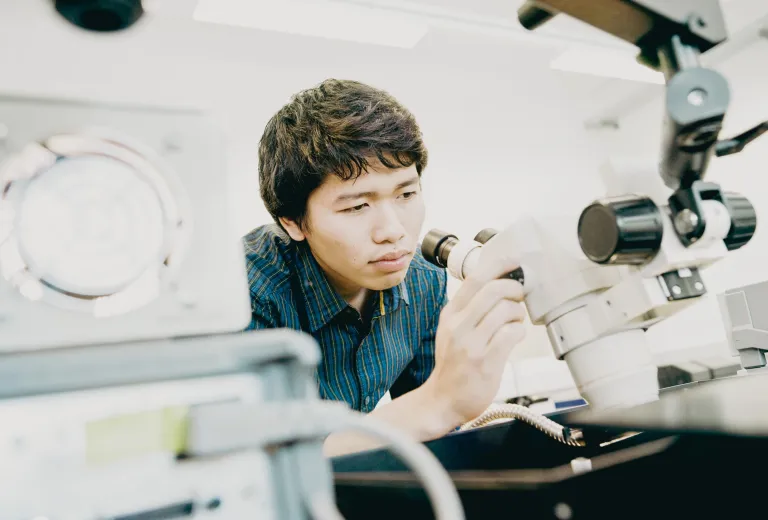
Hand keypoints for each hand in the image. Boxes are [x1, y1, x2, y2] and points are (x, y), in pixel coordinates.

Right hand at [424, 233, 526, 424]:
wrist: (442, 400)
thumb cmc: (452, 364)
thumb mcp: (451, 329)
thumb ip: (470, 308)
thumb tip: (498, 283)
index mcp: (450, 314)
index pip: (475, 279)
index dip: (498, 265)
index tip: (514, 260)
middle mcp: (458, 326)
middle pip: (493, 290)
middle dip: (515, 288)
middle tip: (520, 295)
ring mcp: (471, 344)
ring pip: (505, 311)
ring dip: (519, 313)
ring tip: (516, 321)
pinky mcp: (485, 362)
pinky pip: (511, 335)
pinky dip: (519, 331)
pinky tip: (515, 336)